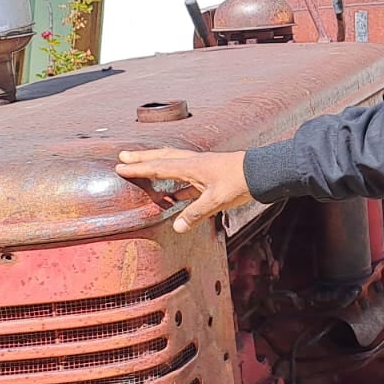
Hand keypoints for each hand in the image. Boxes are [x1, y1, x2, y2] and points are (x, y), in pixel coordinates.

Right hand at [116, 148, 252, 232]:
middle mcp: (194, 163)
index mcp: (191, 166)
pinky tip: (173, 196)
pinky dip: (176, 185)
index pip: (158, 166)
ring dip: (157, 166)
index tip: (120, 167)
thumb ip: (196, 213)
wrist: (263, 172)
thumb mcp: (216, 200)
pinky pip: (187, 180)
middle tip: (123, 157)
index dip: (138, 168)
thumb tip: (177, 227)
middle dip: (142, 158)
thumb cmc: (239, 182)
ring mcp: (202, 168)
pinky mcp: (211, 176)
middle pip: (162, 158)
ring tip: (143, 168)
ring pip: (173, 165)